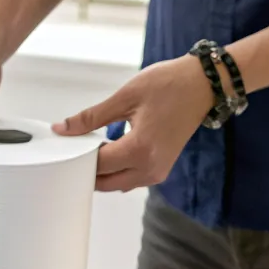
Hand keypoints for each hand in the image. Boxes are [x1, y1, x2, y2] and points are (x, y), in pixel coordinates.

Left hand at [53, 54, 214, 191]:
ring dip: (102, 172)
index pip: (97, 165)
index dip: (78, 156)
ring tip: (93, 147)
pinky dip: (116, 171)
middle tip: (77, 148)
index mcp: (139, 150)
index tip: (67, 144)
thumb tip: (62, 128)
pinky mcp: (161, 170)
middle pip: (105, 183)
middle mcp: (149, 168)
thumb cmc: (170, 85)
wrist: (206, 84)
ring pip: (117, 185)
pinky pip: (130, 179)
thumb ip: (91, 117)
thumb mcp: (125, 97)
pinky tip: (109, 151)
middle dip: (87, 169)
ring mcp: (157, 172)